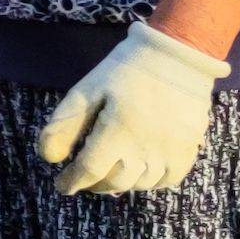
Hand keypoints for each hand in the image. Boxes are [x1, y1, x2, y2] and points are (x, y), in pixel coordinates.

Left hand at [35, 21, 227, 197]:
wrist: (178, 54)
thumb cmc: (127, 69)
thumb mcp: (88, 89)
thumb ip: (65, 124)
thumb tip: (50, 158)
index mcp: (119, 128)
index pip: (90, 170)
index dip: (72, 181)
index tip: (62, 185)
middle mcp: (147, 146)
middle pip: (115, 181)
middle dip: (94, 184)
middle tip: (84, 177)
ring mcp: (172, 150)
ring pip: (141, 183)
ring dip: (120, 183)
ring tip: (108, 172)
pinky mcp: (189, 148)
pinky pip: (168, 179)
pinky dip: (149, 181)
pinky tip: (138, 171)